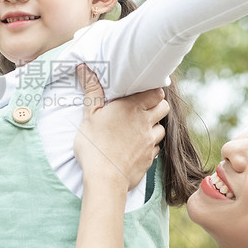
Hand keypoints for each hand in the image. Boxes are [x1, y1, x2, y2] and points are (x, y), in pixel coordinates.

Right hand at [73, 64, 167, 192]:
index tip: (142, 92)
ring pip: (162, 128)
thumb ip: (91, 90)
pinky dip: (150, 144)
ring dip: (154, 126)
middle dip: (156, 106)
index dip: (152, 91)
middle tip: (141, 108)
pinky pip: (156, 147)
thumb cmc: (95, 146)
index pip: (156, 92)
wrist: (105, 180)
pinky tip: (137, 146)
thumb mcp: (89, 115)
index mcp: (132, 108)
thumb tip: (84, 67)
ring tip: (139, 127)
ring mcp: (150, 142)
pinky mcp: (150, 158)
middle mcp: (146, 123)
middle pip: (163, 107)